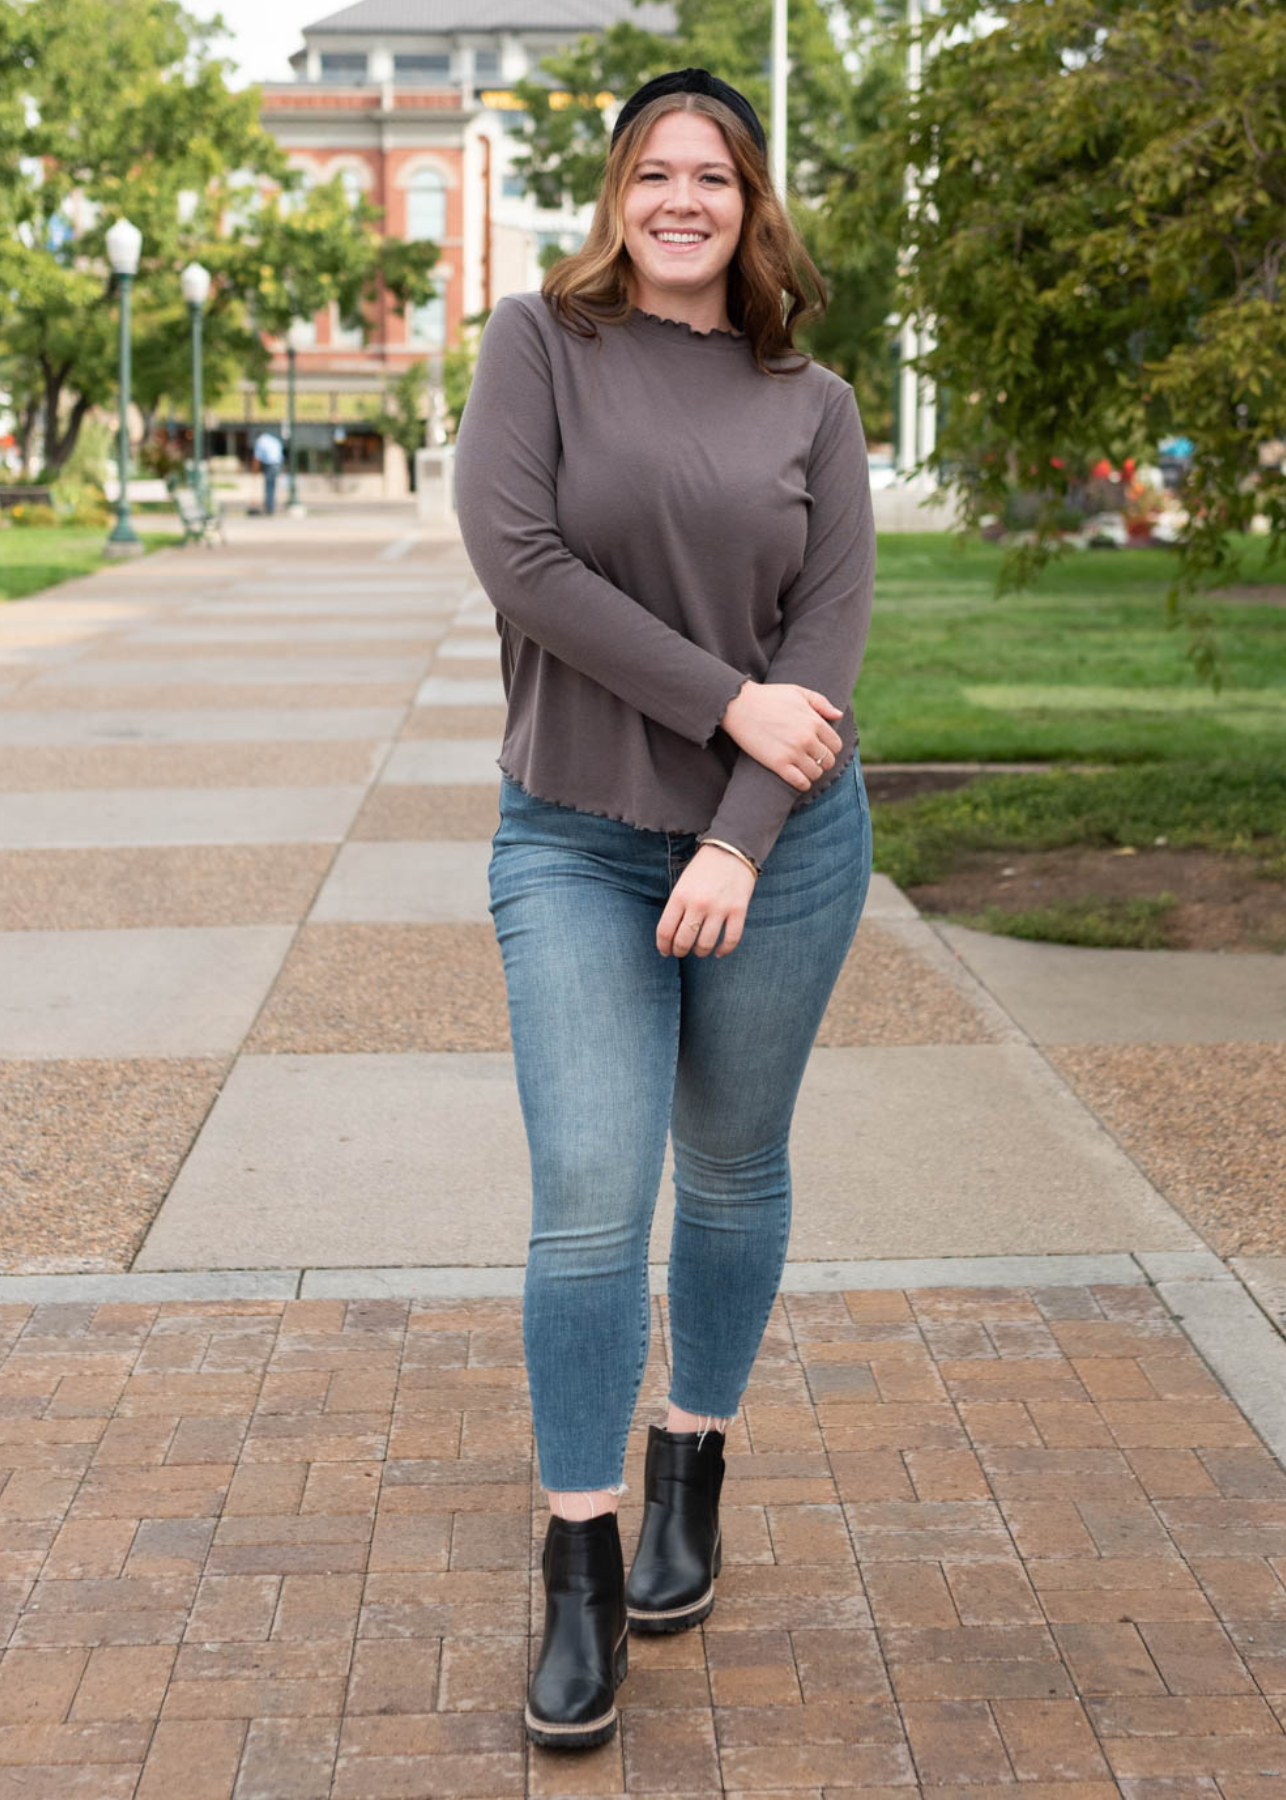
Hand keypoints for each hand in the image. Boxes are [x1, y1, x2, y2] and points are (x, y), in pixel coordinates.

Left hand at [657, 843, 756, 958]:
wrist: (731, 849)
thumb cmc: (703, 868)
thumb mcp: (682, 884)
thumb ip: (677, 907)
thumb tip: (672, 935)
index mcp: (680, 896)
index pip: (665, 930)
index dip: (663, 946)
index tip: (665, 951)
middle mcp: (698, 904)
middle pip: (683, 940)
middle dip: (679, 951)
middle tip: (680, 952)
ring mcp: (719, 908)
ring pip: (705, 944)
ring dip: (700, 952)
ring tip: (699, 951)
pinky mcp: (738, 910)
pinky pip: (731, 939)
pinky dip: (724, 950)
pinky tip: (718, 952)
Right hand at [720, 681, 843, 790]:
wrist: (739, 705)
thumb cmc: (768, 697)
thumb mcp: (797, 692)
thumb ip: (821, 703)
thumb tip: (838, 715)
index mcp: (815, 722)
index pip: (836, 745)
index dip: (830, 748)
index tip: (820, 749)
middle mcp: (807, 738)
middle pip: (828, 761)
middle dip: (822, 761)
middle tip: (811, 760)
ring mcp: (793, 752)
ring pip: (816, 773)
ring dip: (812, 773)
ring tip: (803, 768)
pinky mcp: (778, 764)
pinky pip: (800, 782)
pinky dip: (803, 784)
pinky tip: (798, 779)